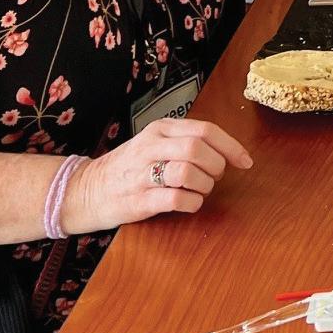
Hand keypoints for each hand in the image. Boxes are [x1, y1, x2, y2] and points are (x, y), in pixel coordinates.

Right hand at [63, 119, 251, 232]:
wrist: (87, 189)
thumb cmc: (129, 166)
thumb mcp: (154, 142)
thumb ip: (185, 141)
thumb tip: (226, 151)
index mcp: (159, 129)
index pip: (205, 130)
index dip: (231, 146)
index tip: (245, 161)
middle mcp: (151, 147)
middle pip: (198, 149)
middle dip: (216, 166)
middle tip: (214, 176)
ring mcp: (143, 174)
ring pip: (188, 172)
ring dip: (205, 185)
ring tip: (200, 190)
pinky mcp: (139, 200)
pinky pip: (176, 199)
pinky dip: (192, 203)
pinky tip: (190, 203)